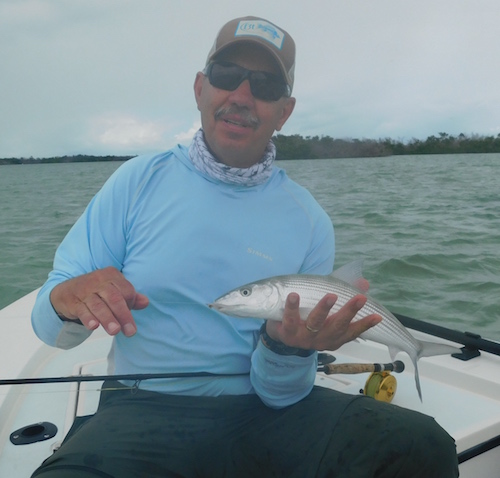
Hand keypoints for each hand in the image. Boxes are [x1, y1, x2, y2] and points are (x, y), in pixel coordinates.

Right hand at [49, 266, 148, 336]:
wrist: (66, 291)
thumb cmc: (97, 292)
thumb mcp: (114, 291)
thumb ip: (130, 297)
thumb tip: (146, 302)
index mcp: (111, 275)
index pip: (127, 290)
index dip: (131, 304)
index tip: (129, 317)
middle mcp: (98, 280)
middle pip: (114, 298)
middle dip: (124, 315)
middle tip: (130, 332)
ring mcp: (84, 291)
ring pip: (99, 305)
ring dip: (108, 319)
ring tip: (115, 331)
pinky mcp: (73, 302)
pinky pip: (82, 310)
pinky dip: (88, 318)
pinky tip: (94, 327)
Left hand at [265, 293, 380, 350]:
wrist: (280, 332)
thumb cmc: (308, 318)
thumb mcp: (327, 310)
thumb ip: (344, 296)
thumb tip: (364, 282)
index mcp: (333, 336)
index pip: (352, 331)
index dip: (365, 325)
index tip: (377, 316)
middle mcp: (321, 339)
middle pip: (337, 326)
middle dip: (350, 312)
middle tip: (361, 298)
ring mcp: (304, 338)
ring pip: (316, 323)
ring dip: (324, 309)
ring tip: (331, 295)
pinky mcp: (287, 333)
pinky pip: (290, 320)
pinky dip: (292, 307)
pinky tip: (294, 295)